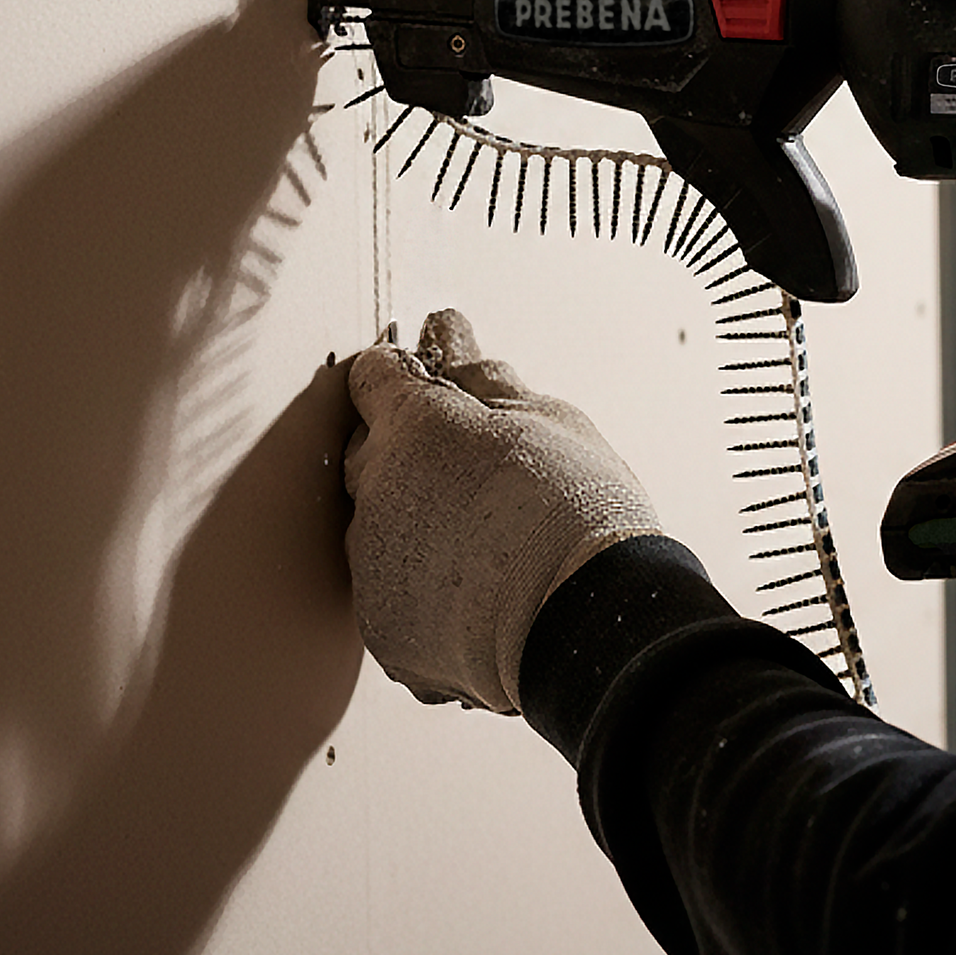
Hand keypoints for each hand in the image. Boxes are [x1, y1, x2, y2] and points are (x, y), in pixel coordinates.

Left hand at [343, 308, 665, 712]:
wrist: (588, 626)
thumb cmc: (578, 510)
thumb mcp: (546, 419)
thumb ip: (479, 373)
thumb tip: (442, 327)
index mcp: (412, 425)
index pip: (374, 376)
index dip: (408, 382)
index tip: (442, 400)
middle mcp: (374, 489)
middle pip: (368, 452)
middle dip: (409, 455)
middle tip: (478, 477)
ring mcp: (371, 564)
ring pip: (377, 527)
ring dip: (416, 525)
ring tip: (488, 546)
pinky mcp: (381, 627)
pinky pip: (389, 594)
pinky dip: (423, 591)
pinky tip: (478, 595)